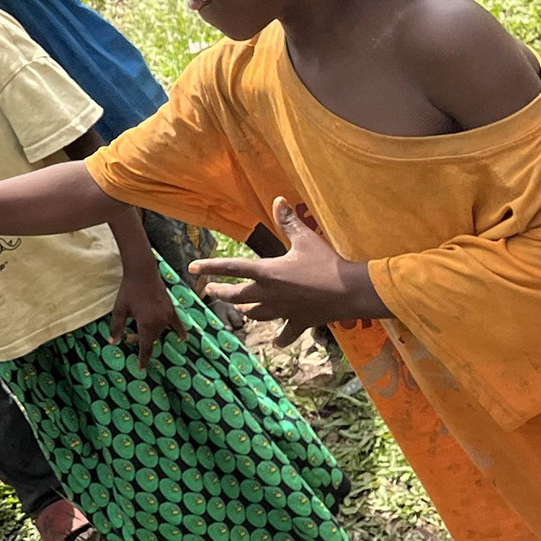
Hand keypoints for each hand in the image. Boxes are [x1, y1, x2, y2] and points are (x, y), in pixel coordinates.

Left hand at [107, 251, 181, 367]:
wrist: (142, 272)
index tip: (141, 368)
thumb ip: (116, 327)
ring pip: (160, 331)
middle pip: (152, 339)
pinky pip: (176, 323)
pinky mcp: (171, 308)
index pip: (145, 347)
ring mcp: (168, 315)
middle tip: (129, 337)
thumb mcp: (119, 310)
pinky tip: (184, 338)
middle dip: (141, 341)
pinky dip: (179, 331)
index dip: (143, 359)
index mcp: (147, 324)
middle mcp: (160, 322)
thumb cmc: (129, 290)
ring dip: (151, 334)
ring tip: (139, 330)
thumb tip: (113, 342)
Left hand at [189, 199, 386, 344]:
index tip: (191, 268)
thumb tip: (277, 199)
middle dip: (220, 293)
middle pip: (236, 296)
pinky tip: (275, 342)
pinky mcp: (298, 322)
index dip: (209, 267)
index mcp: (267, 272)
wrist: (350, 292)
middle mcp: (269, 294)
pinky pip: (286, 334)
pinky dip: (280, 338)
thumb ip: (288, 221)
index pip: (231, 267)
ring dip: (245, 311)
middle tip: (209, 292)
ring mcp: (283, 311)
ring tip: (240, 309)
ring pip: (255, 315)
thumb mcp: (306, 239)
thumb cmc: (326, 263)